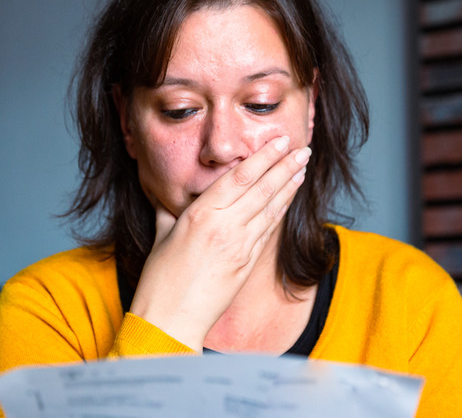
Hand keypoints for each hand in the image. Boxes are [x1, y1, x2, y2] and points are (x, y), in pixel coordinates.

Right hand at [129, 136, 310, 350]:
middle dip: (284, 166)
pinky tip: (289, 199)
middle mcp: (224, 227)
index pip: (238, 178)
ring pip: (270, 209)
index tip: (277, 142)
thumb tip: (169, 198)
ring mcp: (239, 247)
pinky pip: (268, 231)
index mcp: (199, 215)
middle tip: (302, 148)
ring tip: (302, 167)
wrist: (171, 320)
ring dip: (289, 186)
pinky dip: (281, 211)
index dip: (262, 158)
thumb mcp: (161, 237)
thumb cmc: (160, 281)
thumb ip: (168, 212)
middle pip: (261, 189)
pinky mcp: (247, 264)